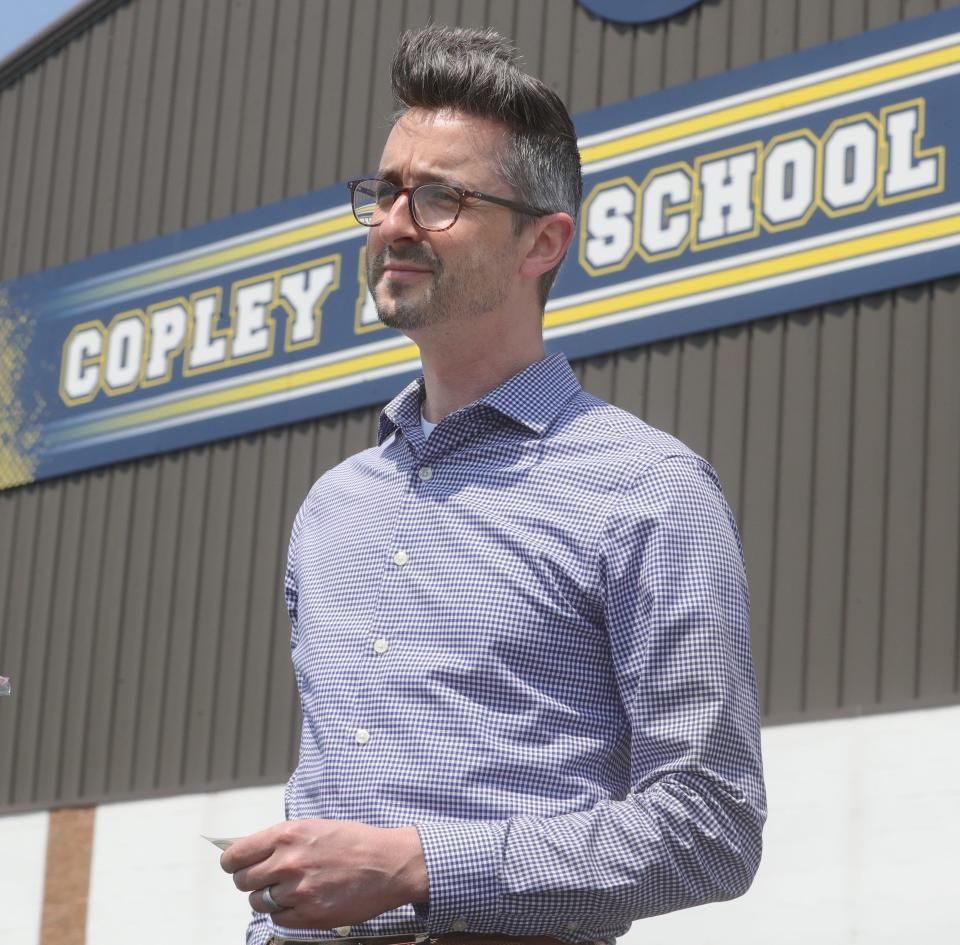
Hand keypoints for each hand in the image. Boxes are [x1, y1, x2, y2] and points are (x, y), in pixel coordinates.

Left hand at [220, 819, 427, 928]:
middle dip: (252, 881)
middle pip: (243, 881)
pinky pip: (278, 919)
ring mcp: (297, 891)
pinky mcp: (309, 915)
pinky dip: (285, 912)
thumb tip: (250, 853)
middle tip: (267, 878)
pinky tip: (303, 901)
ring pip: (259, 902)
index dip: (232, 862)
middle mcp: (287, 862)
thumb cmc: (354, 842)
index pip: (236, 855)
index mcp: (287, 835)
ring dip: (268, 898)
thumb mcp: (315, 827)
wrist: (389, 863)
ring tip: (290, 889)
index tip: (235, 865)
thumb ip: (282, 840)